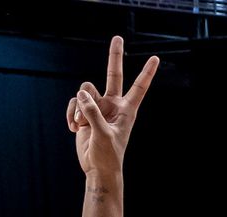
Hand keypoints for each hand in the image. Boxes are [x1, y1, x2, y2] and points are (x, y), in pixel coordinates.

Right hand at [66, 36, 160, 175]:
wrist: (98, 168)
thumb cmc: (108, 155)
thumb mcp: (103, 134)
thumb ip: (93, 112)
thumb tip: (81, 94)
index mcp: (127, 110)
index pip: (139, 87)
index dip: (146, 73)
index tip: (155, 58)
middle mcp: (113, 105)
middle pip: (113, 75)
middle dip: (115, 56)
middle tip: (118, 37)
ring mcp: (98, 107)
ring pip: (85, 91)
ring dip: (79, 107)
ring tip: (81, 125)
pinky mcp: (85, 113)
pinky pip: (75, 103)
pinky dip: (72, 113)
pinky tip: (73, 128)